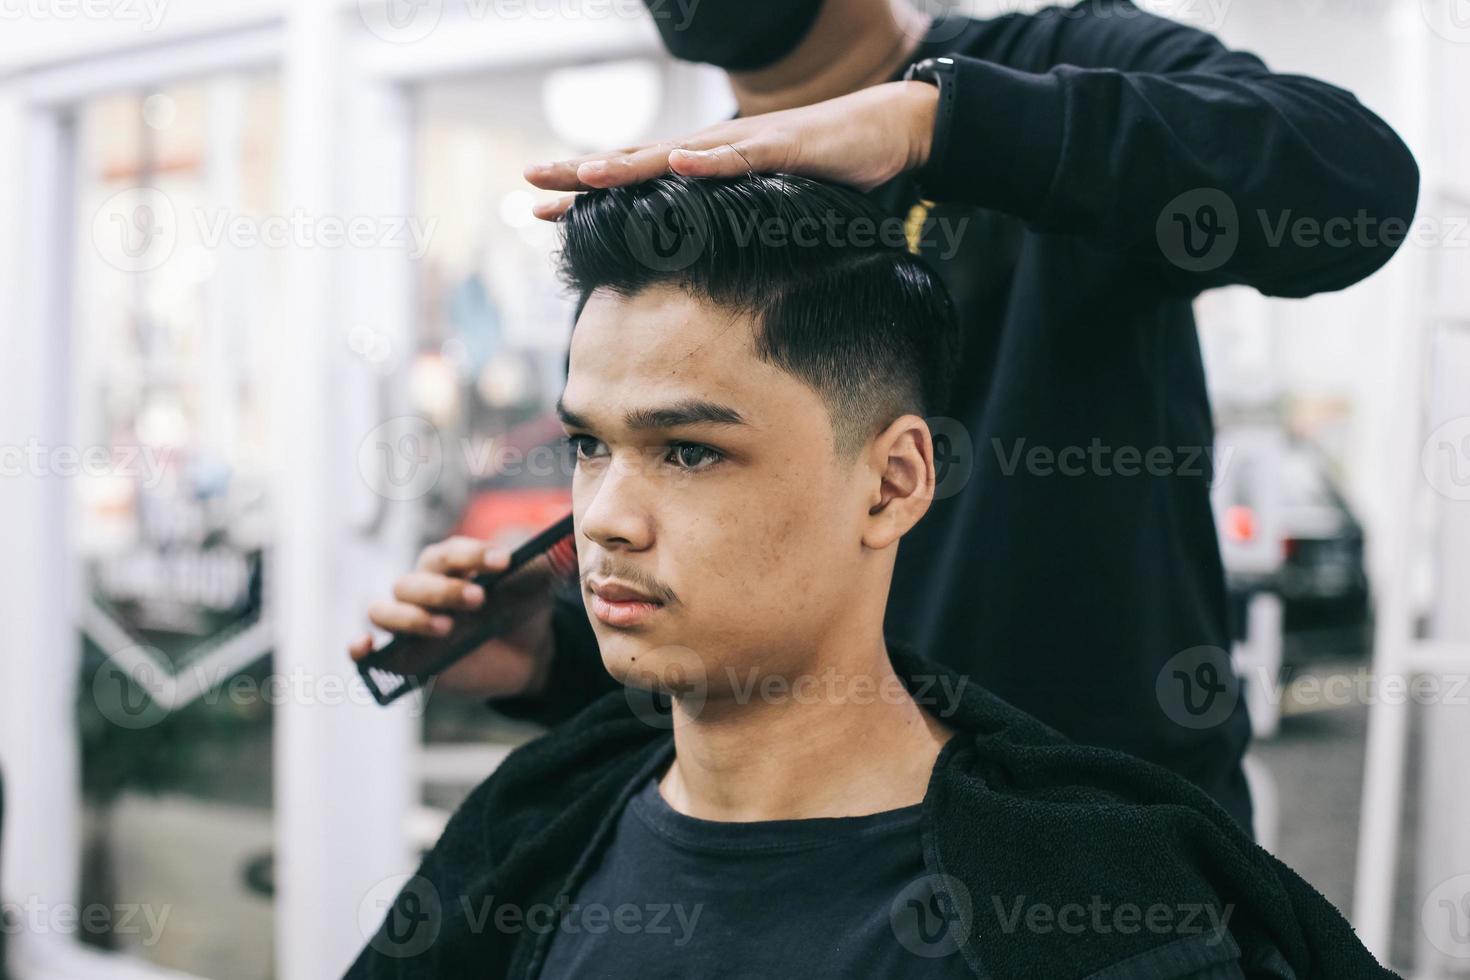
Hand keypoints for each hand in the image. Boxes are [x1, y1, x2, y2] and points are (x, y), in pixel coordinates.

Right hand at [348, 536, 556, 699]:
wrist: (529, 655)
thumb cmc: (524, 610)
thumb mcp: (533, 587)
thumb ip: (532, 567)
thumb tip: (540, 551)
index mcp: (450, 565)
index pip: (448, 552)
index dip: (472, 553)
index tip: (503, 561)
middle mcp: (423, 590)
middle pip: (413, 581)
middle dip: (444, 588)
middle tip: (478, 599)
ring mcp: (410, 624)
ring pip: (385, 609)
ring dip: (411, 615)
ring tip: (446, 627)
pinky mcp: (404, 657)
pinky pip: (367, 650)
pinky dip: (358, 646)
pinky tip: (365, 647)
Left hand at [524, 81, 938, 219]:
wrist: (886, 129)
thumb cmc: (825, 167)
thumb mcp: (767, 204)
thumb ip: (730, 222)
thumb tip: (696, 257)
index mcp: (706, 166)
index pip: (636, 179)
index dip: (587, 190)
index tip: (541, 207)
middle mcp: (714, 149)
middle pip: (638, 160)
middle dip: (582, 171)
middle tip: (530, 179)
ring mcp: (746, 144)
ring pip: (677, 156)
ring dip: (631, 164)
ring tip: (587, 172)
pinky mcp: (784, 147)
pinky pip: (741, 156)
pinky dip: (709, 162)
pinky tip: (679, 163)